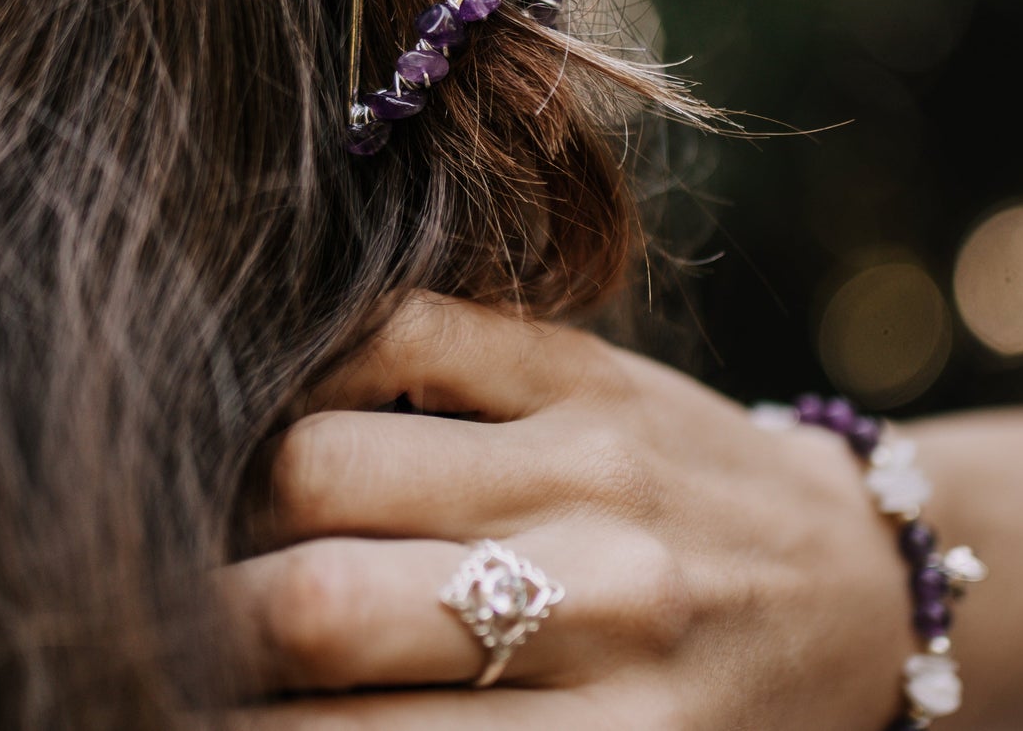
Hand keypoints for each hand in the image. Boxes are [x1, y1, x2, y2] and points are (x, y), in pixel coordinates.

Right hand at [226, 294, 912, 728]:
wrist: (849, 581)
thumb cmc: (715, 708)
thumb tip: (275, 706)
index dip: (225, 721)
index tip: (183, 698)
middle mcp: (601, 599)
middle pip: (316, 600)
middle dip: (204, 623)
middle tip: (173, 623)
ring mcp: (588, 457)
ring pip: (322, 456)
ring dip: (241, 500)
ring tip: (240, 525)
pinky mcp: (581, 359)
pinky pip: (396, 331)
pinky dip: (316, 371)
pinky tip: (309, 417)